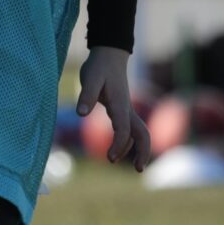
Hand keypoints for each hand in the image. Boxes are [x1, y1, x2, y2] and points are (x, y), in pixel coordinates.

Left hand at [77, 47, 149, 167]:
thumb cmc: (99, 66)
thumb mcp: (90, 78)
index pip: (124, 129)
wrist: (109, 54)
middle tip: (138, 170)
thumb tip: (81, 114)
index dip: (119, 144)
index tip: (110, 157)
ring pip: (138, 132)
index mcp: (120, 104)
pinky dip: (127, 141)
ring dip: (137, 149)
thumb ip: (87, 95)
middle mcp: (126, 109)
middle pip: (142, 133)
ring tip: (128, 165)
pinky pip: (130, 129)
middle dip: (143, 152)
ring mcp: (126, 109)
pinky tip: (118, 150)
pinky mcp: (122, 109)